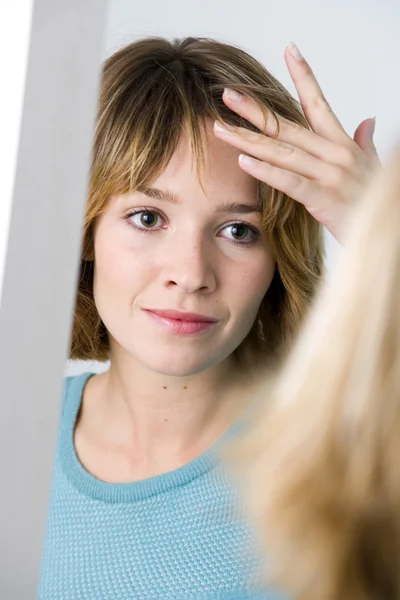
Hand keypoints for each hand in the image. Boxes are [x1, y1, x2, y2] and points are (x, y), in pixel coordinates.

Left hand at [213, 42, 380, 243]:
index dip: (304, 76)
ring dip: (248, 140)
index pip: (319, 104)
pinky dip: (266, 172)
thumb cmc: (373, 201)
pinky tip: (243, 161)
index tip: (289, 51)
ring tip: (221, 129)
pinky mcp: (323, 199)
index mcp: (343, 144)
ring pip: (282, 152)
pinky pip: (290, 182)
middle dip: (255, 110)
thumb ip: (364, 144)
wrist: (387, 230)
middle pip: (288, 127)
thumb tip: (367, 121)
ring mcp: (329, 175)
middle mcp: (335, 154)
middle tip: (228, 95)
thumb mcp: (371, 167)